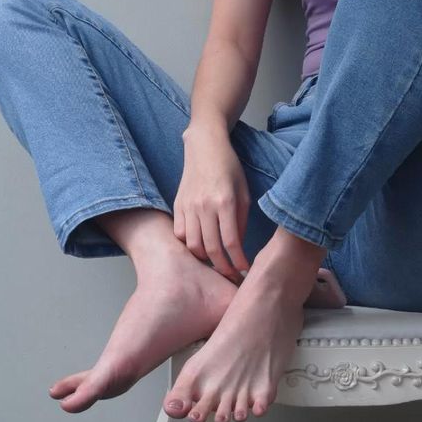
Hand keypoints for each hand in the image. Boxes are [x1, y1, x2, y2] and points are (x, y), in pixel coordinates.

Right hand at [174, 125, 251, 282]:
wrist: (204, 147)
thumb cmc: (229, 168)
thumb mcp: (244, 192)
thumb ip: (241, 220)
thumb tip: (238, 247)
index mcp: (225, 202)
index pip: (231, 242)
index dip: (238, 261)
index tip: (244, 270)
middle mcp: (205, 206)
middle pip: (211, 249)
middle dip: (223, 267)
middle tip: (231, 274)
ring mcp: (188, 206)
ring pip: (193, 245)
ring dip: (205, 259)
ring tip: (216, 262)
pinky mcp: (177, 206)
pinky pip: (180, 235)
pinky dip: (189, 245)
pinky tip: (200, 246)